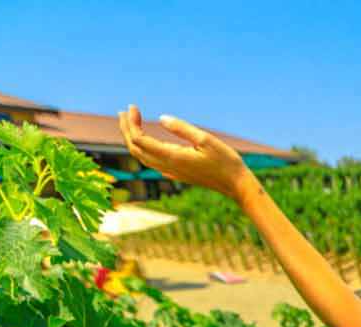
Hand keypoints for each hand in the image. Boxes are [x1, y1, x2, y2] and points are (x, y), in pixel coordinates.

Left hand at [117, 104, 253, 201]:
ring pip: (142, 157)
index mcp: (172, 157)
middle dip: (126, 129)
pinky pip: (151, 162)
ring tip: (130, 123)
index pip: (140, 140)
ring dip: (132, 139)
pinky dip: (143, 149)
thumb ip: (182, 129)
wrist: (236, 186)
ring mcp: (171, 171)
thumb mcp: (206, 140)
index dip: (131, 122)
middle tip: (124, 111)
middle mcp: (168, 166)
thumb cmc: (225, 161)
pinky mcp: (177, 173)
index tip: (133, 106)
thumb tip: (161, 118)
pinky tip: (145, 141)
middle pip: (136, 149)